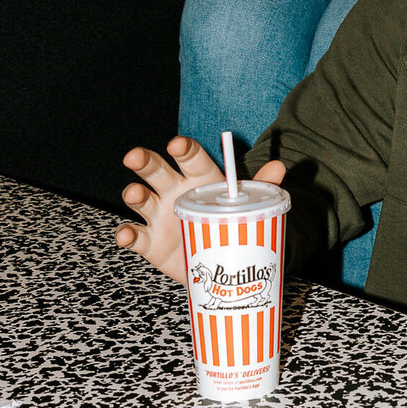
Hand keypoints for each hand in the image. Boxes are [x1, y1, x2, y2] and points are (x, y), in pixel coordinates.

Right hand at [117, 137, 286, 282]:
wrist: (218, 263)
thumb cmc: (228, 223)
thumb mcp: (243, 205)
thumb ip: (259, 186)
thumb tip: (279, 166)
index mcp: (198, 178)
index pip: (190, 158)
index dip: (183, 149)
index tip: (177, 144)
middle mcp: (174, 191)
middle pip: (156, 171)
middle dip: (145, 162)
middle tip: (135, 156)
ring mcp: (159, 216)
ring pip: (141, 199)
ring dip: (135, 194)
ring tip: (136, 193)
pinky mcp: (150, 241)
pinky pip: (135, 236)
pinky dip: (127, 235)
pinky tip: (126, 235)